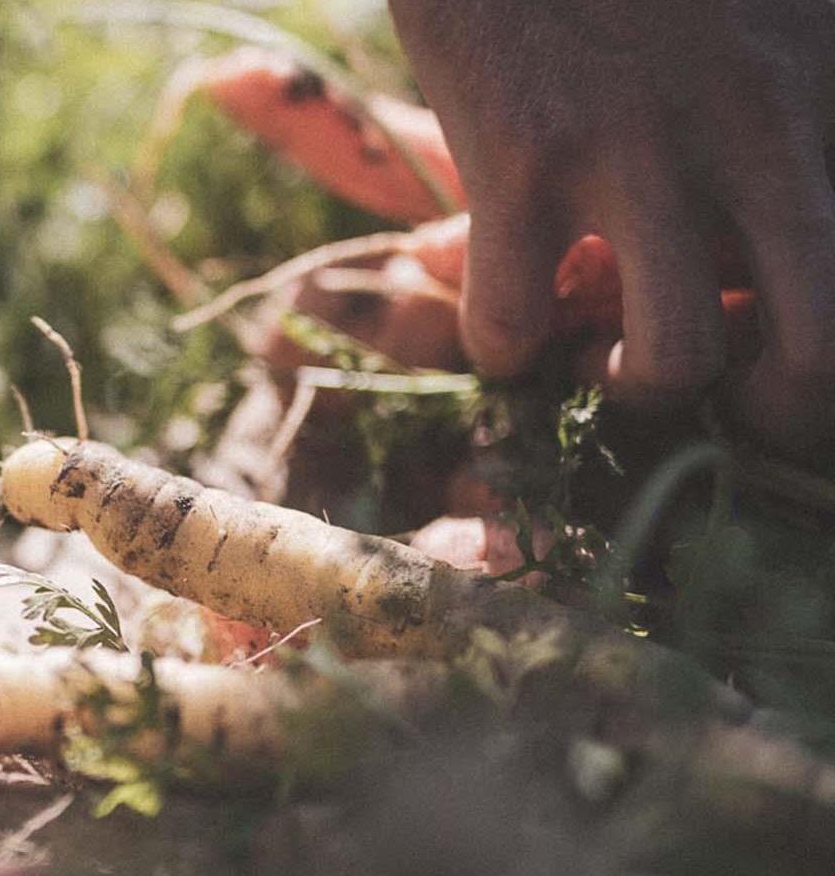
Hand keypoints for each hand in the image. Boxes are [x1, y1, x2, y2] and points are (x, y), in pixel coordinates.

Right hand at [388, 0, 834, 447]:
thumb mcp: (776, 26)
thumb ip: (788, 126)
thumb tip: (748, 255)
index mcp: (827, 100)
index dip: (821, 356)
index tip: (776, 340)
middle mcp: (760, 136)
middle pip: (813, 356)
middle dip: (763, 412)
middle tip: (711, 392)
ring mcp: (639, 154)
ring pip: (671, 363)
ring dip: (625, 385)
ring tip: (591, 352)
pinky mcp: (522, 159)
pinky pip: (513, 327)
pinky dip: (501, 346)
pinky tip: (499, 302)